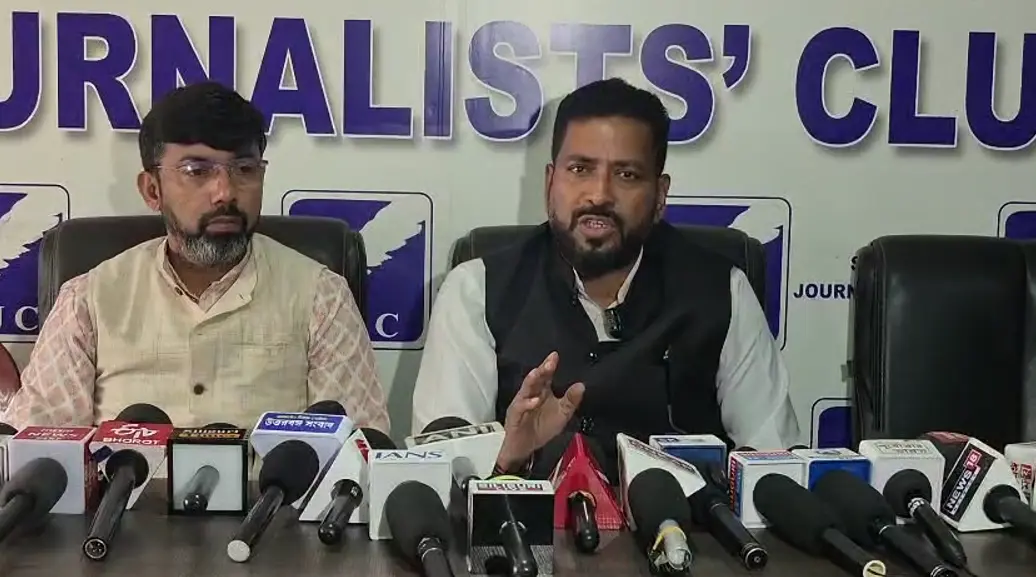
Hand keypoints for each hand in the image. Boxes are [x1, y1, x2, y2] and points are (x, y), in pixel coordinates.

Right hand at [496, 351, 584, 470]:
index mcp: (542, 392)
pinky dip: (527, 403)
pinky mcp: (515, 415)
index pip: (546, 376)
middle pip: (536, 379)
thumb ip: (571, 401)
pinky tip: (535, 400)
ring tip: (538, 373)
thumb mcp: (562, 415)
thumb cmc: (541, 428)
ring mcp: (521, 404)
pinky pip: (520, 407)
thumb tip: (581, 386)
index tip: (555, 356)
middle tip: (550, 362)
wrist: (525, 448)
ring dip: (531, 381)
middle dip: (542, 369)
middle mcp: (531, 394)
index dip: (550, 366)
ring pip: (525, 389)